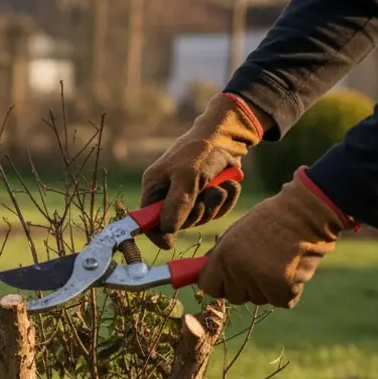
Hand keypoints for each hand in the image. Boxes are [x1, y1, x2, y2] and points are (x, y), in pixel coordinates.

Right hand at [140, 93, 263, 248]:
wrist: (228, 135)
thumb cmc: (201, 150)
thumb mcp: (187, 176)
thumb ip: (177, 204)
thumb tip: (167, 231)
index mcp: (155, 187)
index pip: (148, 219)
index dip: (157, 233)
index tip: (169, 243)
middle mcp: (169, 194)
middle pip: (178, 223)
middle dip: (196, 212)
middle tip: (205, 194)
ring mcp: (190, 197)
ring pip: (201, 218)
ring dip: (215, 204)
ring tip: (219, 185)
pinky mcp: (209, 196)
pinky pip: (217, 211)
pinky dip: (227, 199)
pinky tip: (229, 184)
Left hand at [198, 168, 351, 308]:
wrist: (304, 215)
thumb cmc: (269, 221)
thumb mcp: (235, 233)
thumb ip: (221, 256)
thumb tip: (206, 275)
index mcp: (222, 257)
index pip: (209, 288)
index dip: (219, 284)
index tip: (228, 280)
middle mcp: (237, 272)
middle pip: (233, 296)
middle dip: (243, 287)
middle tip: (259, 266)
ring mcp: (260, 282)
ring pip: (258, 299)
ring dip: (267, 288)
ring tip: (278, 262)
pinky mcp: (283, 290)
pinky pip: (281, 301)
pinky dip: (288, 291)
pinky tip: (291, 271)